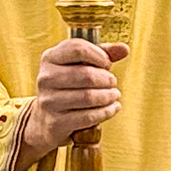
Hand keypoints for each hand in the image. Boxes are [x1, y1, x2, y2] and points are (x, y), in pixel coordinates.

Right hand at [21, 37, 124, 159]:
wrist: (48, 119)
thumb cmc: (69, 85)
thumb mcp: (81, 65)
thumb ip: (102, 54)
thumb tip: (124, 49)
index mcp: (50, 58)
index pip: (77, 49)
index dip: (99, 55)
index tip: (107, 64)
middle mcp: (45, 78)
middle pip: (86, 74)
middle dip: (107, 79)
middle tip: (113, 82)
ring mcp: (49, 101)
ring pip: (88, 97)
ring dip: (108, 96)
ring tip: (114, 95)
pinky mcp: (56, 122)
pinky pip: (88, 117)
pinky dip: (106, 112)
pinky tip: (113, 108)